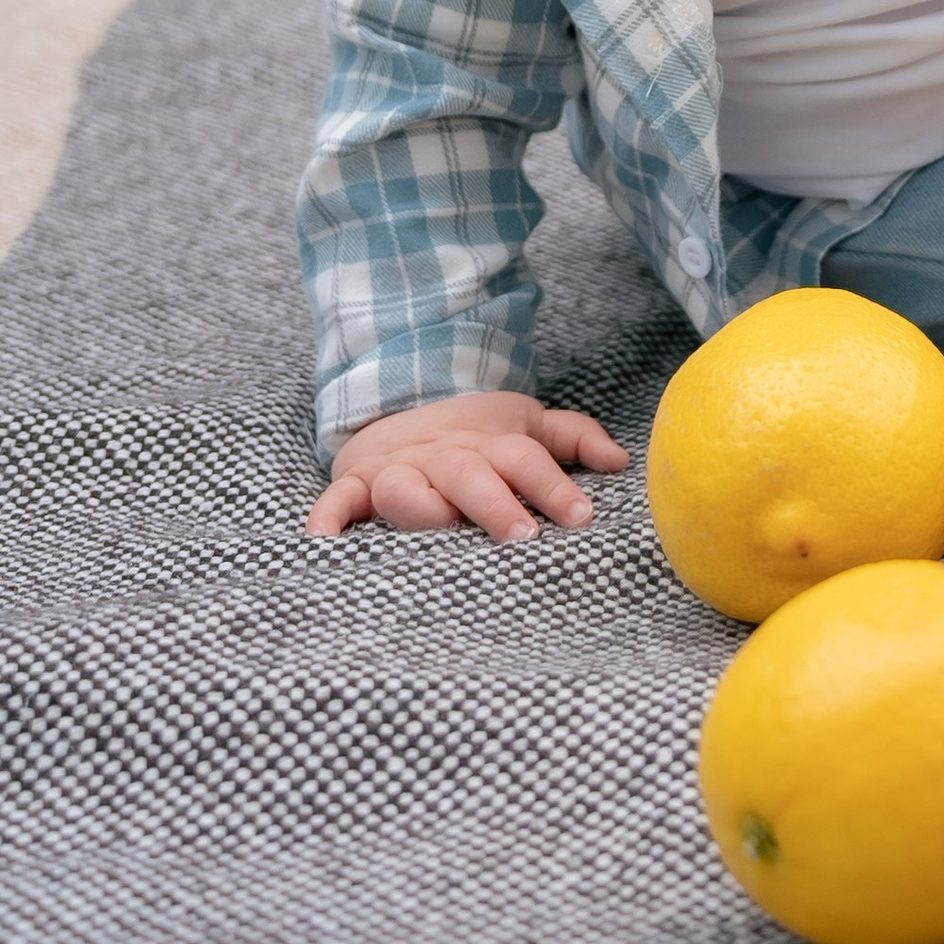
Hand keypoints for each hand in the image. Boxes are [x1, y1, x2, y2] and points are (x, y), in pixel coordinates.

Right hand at [308, 391, 630, 542]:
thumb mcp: (525, 424)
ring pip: (404, 485)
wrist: (399, 401)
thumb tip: (620, 460)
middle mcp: (445, 457)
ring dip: (417, 505)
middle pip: (470, 474)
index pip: (526, 460)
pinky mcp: (357, 483)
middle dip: (495, 502)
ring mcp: (400, 469)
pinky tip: (323, 541)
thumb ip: (572, 437)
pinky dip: (328, 517)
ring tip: (437, 527)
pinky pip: (338, 499)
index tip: (583, 516)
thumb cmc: (474, 433)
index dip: (554, 486)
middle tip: (523, 534)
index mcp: (489, 445)